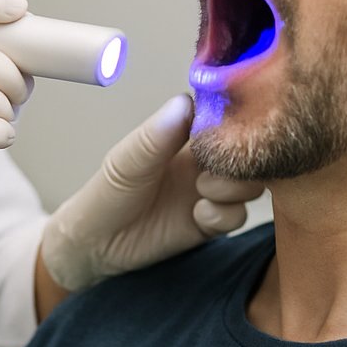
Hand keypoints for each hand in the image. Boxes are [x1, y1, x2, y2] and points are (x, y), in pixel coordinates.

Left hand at [39, 95, 263, 295]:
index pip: (223, 116)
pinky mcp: (212, 222)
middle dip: (239, 158)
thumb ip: (157, 135)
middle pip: (245, 150)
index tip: (227, 129)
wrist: (98, 244)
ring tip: (203, 191)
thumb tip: (185, 102)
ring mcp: (209, 191)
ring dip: (233, 187)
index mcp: (184, 135)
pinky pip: (238, 215)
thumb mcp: (128, 161)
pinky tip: (198, 216)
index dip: (233, 120)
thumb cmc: (109, 192)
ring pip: (249, 183)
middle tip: (211, 168)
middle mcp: (202, 161)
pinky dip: (224, 215)